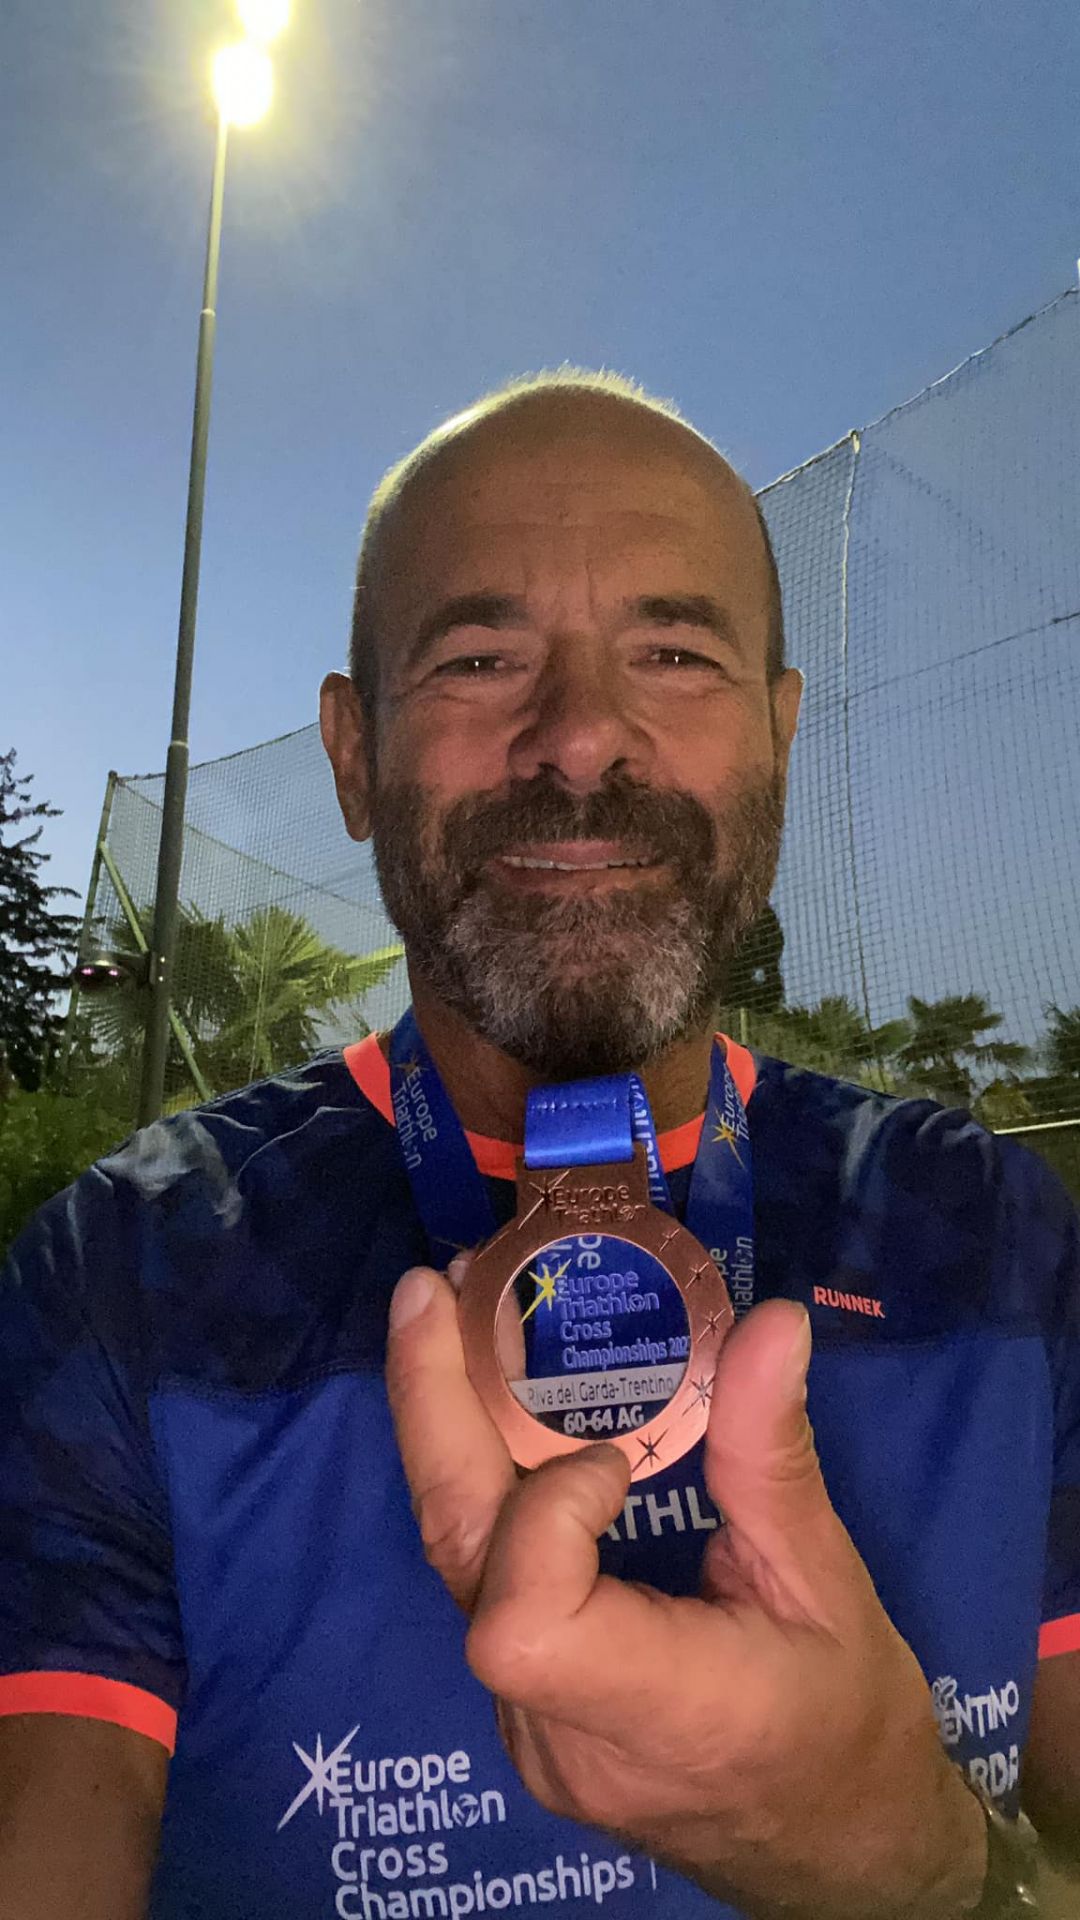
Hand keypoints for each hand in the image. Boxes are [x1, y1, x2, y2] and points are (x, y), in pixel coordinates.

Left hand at [386, 1264, 985, 1919]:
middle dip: (431, 1413)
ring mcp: (529, 1728)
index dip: (550, 1516)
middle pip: (459, 1563)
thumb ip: (777, 1460)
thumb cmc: (851, 1727)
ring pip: (458, 1568)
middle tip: (427, 1290)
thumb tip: (773, 1320)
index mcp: (660, 1713)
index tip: (620, 1461)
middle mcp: (561, 1731)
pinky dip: (485, 1488)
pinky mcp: (524, 1708)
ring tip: (448, 1322)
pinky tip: (490, 1411)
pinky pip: (482, 1584)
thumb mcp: (834, 1587)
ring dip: (448, 1437)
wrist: (838, 1851)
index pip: (524, 1626)